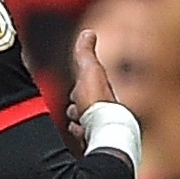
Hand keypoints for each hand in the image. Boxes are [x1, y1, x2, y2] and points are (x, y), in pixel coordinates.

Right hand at [65, 29, 115, 148]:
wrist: (104, 135)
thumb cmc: (97, 105)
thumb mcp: (89, 71)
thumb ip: (86, 54)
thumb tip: (88, 33)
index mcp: (102, 94)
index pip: (90, 89)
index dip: (81, 88)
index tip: (76, 89)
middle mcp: (105, 113)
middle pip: (87, 108)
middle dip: (78, 107)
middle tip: (74, 108)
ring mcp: (100, 131)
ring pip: (85, 125)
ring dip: (79, 123)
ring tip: (76, 123)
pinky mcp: (95, 146)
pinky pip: (83, 141)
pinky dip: (79, 137)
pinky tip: (78, 137)